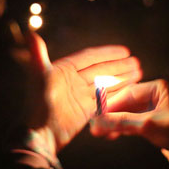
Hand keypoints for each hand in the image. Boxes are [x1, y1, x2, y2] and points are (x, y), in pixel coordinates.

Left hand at [26, 31, 142, 152]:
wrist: (40, 135)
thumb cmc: (37, 105)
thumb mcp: (38, 77)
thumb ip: (37, 55)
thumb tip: (30, 33)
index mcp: (64, 70)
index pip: (90, 57)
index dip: (107, 53)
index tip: (125, 51)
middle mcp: (73, 80)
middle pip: (100, 69)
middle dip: (119, 66)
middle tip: (136, 63)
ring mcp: (79, 95)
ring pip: (104, 83)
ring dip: (121, 78)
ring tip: (138, 73)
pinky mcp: (84, 110)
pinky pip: (104, 98)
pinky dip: (116, 93)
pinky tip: (128, 89)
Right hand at [89, 79, 168, 168]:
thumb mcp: (147, 125)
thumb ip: (122, 122)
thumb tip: (98, 123)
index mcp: (157, 88)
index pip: (127, 93)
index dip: (110, 105)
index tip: (95, 116)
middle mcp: (155, 96)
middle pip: (126, 103)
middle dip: (111, 115)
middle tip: (95, 126)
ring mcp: (154, 110)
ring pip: (128, 113)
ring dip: (114, 123)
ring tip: (100, 133)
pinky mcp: (153, 123)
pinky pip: (132, 122)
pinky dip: (121, 128)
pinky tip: (111, 135)